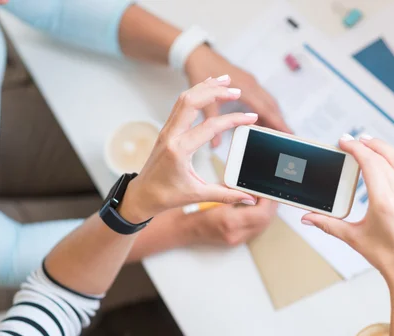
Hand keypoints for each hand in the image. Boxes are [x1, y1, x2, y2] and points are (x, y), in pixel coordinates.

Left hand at [121, 77, 257, 222]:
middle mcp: (171, 135)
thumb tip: (249, 197)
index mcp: (179, 150)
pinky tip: (208, 87)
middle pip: (193, 101)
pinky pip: (180, 104)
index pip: (211, 127)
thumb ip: (225, 195)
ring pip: (185, 98)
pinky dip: (196, 93)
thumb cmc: (167, 196)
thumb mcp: (197, 195)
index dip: (233, 120)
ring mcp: (167, 130)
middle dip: (216, 92)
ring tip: (225, 80)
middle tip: (236, 90)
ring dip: (205, 87)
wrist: (143, 195)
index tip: (250, 118)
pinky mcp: (167, 129)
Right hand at [182, 199, 277, 246]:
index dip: (267, 200)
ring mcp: (236, 240)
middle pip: (265, 220)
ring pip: (263, 227)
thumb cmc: (196, 212)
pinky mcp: (236, 241)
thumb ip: (237, 191)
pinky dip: (260, 220)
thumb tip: (252, 187)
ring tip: (267, 201)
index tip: (268, 191)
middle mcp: (235, 233)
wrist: (185, 228)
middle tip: (270, 195)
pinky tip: (259, 211)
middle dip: (271, 206)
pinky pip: (255, 231)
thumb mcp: (216, 194)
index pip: (260, 212)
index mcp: (230, 221)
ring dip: (267, 213)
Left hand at [185, 45, 291, 146]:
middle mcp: (250, 84)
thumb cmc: (199, 71)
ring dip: (274, 115)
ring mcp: (250, 81)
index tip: (287, 132)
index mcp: (243, 88)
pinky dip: (267, 108)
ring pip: (268, 101)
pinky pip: (262, 97)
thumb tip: (215, 144)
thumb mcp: (203, 100)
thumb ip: (212, 121)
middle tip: (288, 136)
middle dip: (280, 121)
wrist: (197, 54)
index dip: (276, 122)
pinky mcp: (247, 81)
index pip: (265, 109)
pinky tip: (263, 117)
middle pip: (271, 105)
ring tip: (278, 130)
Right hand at [301, 135, 393, 293]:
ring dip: (387, 149)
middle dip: (368, 144)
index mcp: (385, 201)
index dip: (355, 148)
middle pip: (386, 156)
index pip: (369, 162)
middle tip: (355, 141)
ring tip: (373, 145)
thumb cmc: (388, 258)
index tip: (344, 142)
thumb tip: (307, 217)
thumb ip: (328, 224)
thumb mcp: (354, 238)